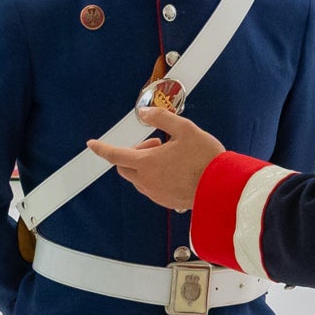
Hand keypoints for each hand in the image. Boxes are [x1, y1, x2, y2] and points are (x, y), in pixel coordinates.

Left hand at [87, 107, 226, 212]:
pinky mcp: (166, 201)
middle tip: (156, 143)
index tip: (92, 144)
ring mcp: (156, 194)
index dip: (102, 148)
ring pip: (138, 178)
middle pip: (125, 167)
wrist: (222, 187)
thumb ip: (161, 118)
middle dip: (133, 153)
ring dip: (145, 165)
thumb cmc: (206, 158)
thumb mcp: (185, 129)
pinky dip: (155, 176)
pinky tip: (175, 170)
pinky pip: (151, 188)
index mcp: (147, 163)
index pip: (115, 155)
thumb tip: (144, 113)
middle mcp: (147, 181)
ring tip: (169, 155)